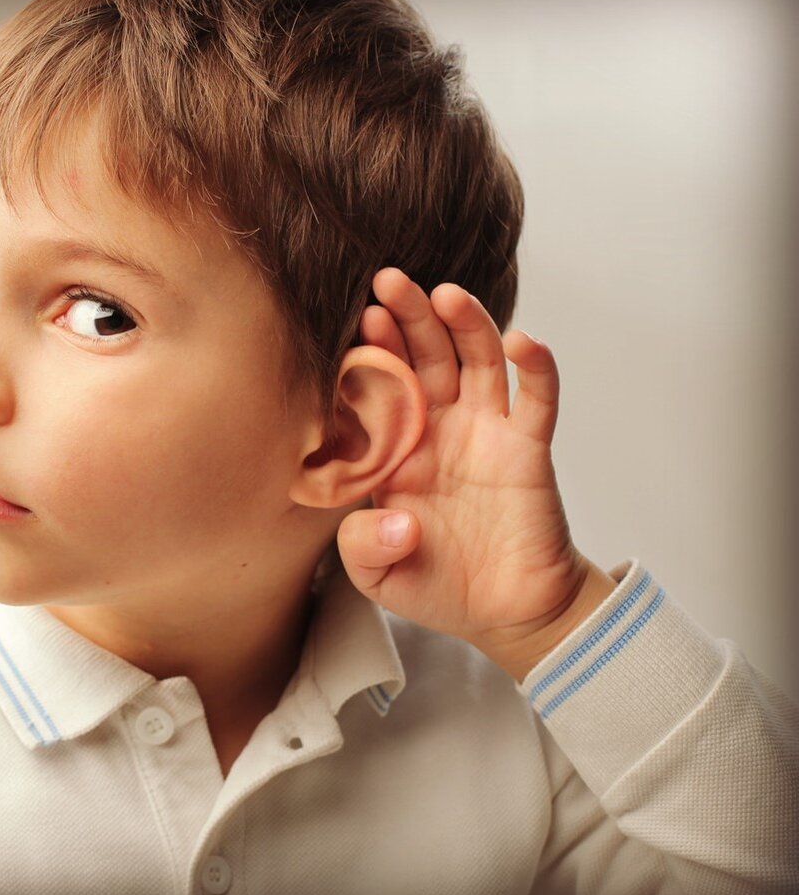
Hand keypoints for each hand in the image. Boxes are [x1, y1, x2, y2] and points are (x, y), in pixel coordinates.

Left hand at [336, 269, 615, 680]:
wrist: (503, 613)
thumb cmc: (436, 585)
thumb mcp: (378, 576)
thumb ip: (363, 547)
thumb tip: (399, 521)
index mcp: (395, 448)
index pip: (379, 386)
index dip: (370, 354)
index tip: (358, 322)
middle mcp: (439, 428)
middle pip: (424, 356)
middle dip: (408, 317)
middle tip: (387, 281)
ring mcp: (485, 431)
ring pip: (478, 361)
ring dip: (465, 323)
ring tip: (445, 294)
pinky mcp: (529, 447)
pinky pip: (537, 398)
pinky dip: (536, 366)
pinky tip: (522, 341)